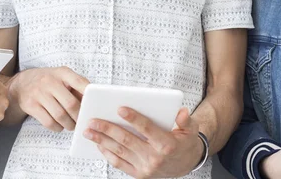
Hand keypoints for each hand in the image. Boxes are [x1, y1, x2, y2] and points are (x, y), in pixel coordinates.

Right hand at [10, 66, 89, 130]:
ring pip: (60, 115)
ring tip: (71, 125)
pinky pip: (48, 122)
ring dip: (69, 124)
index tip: (93, 105)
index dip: (89, 94)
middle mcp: (50, 81)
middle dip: (78, 116)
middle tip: (81, 121)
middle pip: (70, 104)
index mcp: (62, 73)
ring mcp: (39, 93)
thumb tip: (91, 103)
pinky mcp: (31, 105)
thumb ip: (77, 87)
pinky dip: (57, 127)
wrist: (22, 84)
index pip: (79, 82)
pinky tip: (59, 126)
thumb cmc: (49, 82)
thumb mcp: (62, 77)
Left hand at [84, 107, 202, 177]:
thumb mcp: (191, 129)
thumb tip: (181, 112)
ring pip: (120, 152)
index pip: (147, 129)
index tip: (120, 109)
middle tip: (93, 120)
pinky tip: (98, 144)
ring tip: (89, 131)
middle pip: (127, 140)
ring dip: (102, 141)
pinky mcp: (139, 174)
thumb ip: (186, 120)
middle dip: (108, 129)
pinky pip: (119, 163)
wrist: (186, 164)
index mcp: (167, 144)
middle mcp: (155, 158)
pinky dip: (107, 154)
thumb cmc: (184, 142)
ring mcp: (145, 168)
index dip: (134, 118)